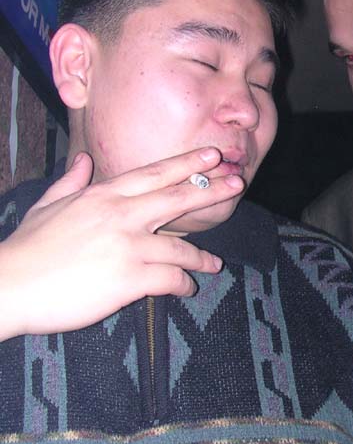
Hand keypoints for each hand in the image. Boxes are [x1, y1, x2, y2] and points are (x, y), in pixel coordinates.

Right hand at [0, 147, 243, 341]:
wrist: (9, 286)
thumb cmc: (27, 248)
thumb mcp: (48, 205)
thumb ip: (71, 182)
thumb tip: (84, 160)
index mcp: (103, 195)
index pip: (155, 173)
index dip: (188, 163)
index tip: (214, 155)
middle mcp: (121, 214)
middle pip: (179, 197)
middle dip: (213, 189)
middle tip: (239, 184)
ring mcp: (128, 245)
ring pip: (183, 247)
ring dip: (202, 257)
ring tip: (215, 264)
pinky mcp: (130, 278)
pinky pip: (172, 278)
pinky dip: (184, 284)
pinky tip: (187, 288)